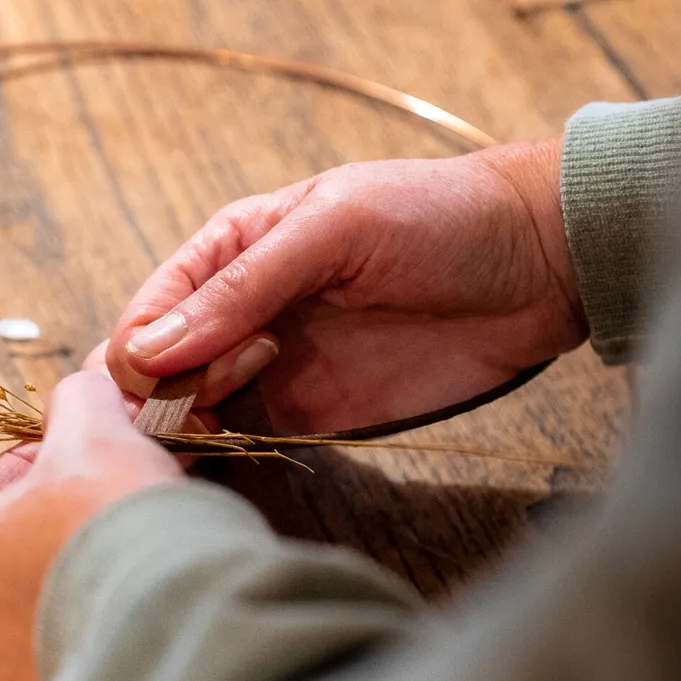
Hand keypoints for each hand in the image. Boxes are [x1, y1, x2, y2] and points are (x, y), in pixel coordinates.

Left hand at [0, 372, 181, 680]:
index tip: (73, 468)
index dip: (25, 472)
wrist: (181, 628)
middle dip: (29, 547)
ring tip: (116, 586)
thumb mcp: (93, 432)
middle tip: (98, 519)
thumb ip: (75, 404)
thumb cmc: (114, 528)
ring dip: (46, 617)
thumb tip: (83, 393)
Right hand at [106, 141, 583, 433]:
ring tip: (222, 435)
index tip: (163, 380)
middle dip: (162, 400)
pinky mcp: (316, 417)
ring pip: (196, 415)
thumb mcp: (334, 229)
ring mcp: (277, 369)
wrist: (541, 264)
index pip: (149, 312)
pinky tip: (232, 463)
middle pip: (161, 373)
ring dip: (190, 436)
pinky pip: (249, 444)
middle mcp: (243, 314)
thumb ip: (243, 287)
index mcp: (231, 251)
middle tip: (212, 406)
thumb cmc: (439, 217)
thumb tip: (146, 347)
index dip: (140, 353)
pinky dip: (228, 460)